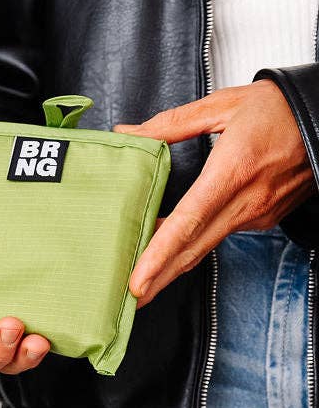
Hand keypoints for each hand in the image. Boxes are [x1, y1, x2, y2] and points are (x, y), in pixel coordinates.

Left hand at [119, 80, 314, 305]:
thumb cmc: (279, 108)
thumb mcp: (222, 105)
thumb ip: (170, 123)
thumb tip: (128, 133)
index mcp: (233, 170)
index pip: (188, 222)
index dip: (160, 254)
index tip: (139, 281)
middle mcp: (247, 200)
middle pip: (195, 249)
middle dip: (160, 278)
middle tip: (130, 302)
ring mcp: (258, 213)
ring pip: (207, 245)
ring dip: (174, 263)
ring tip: (143, 279)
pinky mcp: (265, 217)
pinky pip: (223, 234)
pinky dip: (197, 243)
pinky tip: (176, 244)